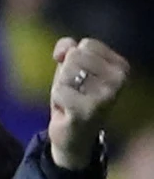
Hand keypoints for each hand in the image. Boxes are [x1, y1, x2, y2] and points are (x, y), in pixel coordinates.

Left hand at [50, 37, 130, 170]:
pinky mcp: (90, 110)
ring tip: (71, 100)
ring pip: (66, 72)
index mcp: (121, 66)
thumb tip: (64, 50)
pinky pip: (59, 91)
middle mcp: (119, 79)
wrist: (73, 135)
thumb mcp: (70, 68)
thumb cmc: (74, 97)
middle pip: (75, 56)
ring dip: (61, 88)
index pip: (87, 44)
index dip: (71, 58)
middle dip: (66, 74)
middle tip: (74, 92)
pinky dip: (57, 100)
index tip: (79, 77)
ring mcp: (107, 95)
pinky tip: (68, 111)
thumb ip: (67, 49)